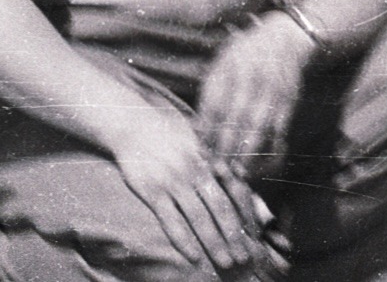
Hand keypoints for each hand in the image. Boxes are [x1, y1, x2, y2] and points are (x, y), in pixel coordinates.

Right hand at [110, 106, 287, 278]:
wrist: (133, 125)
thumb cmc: (168, 136)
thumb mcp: (197, 140)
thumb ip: (216, 159)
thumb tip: (240, 176)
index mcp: (208, 159)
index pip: (233, 192)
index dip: (244, 214)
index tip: (254, 235)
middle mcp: (195, 171)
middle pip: (220, 208)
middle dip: (234, 235)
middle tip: (245, 257)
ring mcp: (173, 181)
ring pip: (199, 217)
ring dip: (214, 241)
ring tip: (226, 261)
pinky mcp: (153, 191)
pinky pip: (171, 219)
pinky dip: (183, 239)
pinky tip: (193, 255)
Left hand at [196, 14, 312, 181]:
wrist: (285, 39)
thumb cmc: (246, 54)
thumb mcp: (222, 63)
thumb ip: (211, 93)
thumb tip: (199, 130)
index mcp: (230, 67)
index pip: (215, 103)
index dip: (208, 131)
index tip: (201, 150)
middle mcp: (252, 78)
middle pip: (237, 117)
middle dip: (226, 146)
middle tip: (217, 168)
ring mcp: (272, 91)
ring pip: (259, 126)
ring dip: (247, 152)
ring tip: (236, 172)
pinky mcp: (288, 102)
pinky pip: (278, 130)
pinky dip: (269, 150)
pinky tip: (258, 164)